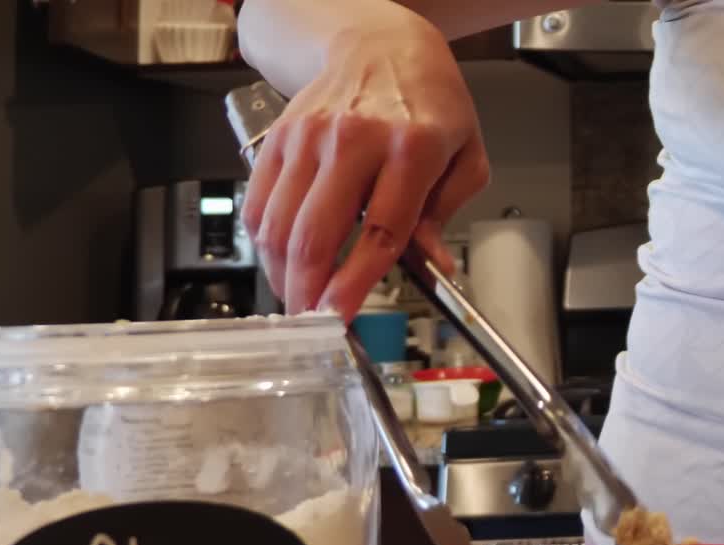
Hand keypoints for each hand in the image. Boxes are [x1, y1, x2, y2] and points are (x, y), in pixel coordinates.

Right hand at [241, 7, 488, 321]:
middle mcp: (355, 139)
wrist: (380, 46)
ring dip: (283, 274)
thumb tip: (433, 264)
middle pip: (316, 233)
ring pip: (279, 224)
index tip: (342, 315)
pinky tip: (281, 262)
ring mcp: (310, 137)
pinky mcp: (279, 138)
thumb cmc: (429, 104)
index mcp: (413, 147)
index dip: (356, 281)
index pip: (381, 230)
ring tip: (299, 298)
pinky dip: (264, 243)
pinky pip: (259, 203)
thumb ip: (446, 214)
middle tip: (313, 321)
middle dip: (309, 290)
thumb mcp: (464, 156)